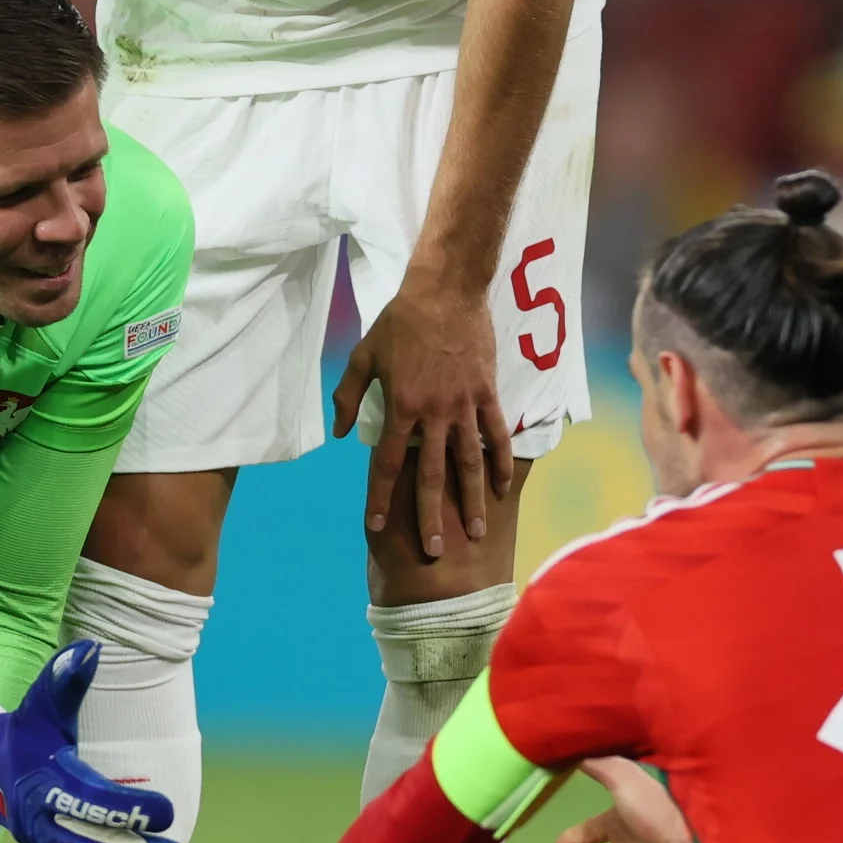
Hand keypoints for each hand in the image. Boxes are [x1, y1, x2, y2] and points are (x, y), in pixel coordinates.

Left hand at [331, 276, 513, 559]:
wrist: (446, 290)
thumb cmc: (400, 321)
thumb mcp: (364, 355)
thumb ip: (348, 396)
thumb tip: (338, 433)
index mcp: (399, 407)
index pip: (386, 464)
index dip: (380, 499)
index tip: (376, 527)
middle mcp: (432, 414)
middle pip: (431, 476)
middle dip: (430, 517)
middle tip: (433, 551)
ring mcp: (463, 405)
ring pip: (468, 463)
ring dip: (472, 501)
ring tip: (477, 532)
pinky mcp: (487, 393)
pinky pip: (496, 435)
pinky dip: (501, 463)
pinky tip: (503, 489)